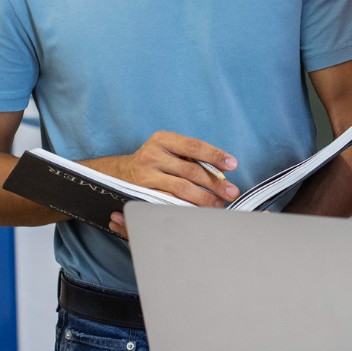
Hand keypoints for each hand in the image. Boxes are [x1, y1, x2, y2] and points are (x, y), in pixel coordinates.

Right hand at [92, 132, 238, 240]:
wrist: (118, 173)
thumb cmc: (154, 161)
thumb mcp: (169, 150)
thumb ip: (192, 157)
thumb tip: (222, 171)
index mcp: (163, 139)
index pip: (194, 146)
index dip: (215, 155)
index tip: (232, 164)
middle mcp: (153, 155)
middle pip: (191, 170)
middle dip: (215, 183)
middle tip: (232, 192)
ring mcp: (146, 175)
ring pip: (181, 188)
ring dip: (204, 198)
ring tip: (219, 204)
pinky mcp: (142, 194)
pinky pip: (169, 201)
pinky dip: (187, 207)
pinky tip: (199, 211)